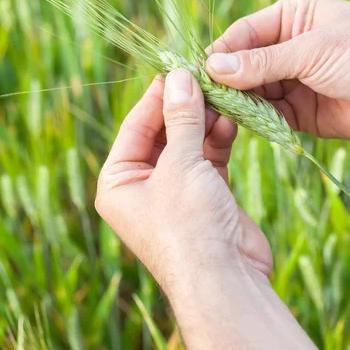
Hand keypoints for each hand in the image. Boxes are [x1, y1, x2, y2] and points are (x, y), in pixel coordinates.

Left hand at [95, 70, 271, 293]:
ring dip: (204, 122)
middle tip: (203, 79)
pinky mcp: (205, 197)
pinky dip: (218, 141)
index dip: (155, 98)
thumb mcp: (179, 165)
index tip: (175, 70)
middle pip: (162, 135)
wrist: (224, 279)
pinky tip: (230, 120)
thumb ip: (181, 119)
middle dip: (183, 108)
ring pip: (188, 145)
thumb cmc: (187, 224)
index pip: (134, 128)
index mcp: (118, 183)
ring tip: (221, 96)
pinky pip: (208, 160)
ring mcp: (175, 193)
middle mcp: (143, 188)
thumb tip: (179, 77)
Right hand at [205, 0, 349, 139]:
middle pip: (242, 65)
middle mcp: (287, 48)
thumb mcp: (314, 50)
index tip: (199, 73)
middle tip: (202, 100)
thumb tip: (214, 66)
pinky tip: (241, 125)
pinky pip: (267, 115)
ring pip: (251, 92)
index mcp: (291, 18)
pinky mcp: (299, 112)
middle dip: (224, 82)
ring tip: (216, 116)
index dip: (220, 53)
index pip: (244, 34)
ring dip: (236, 104)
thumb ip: (264, 62)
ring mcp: (292, 81)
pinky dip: (254, 121)